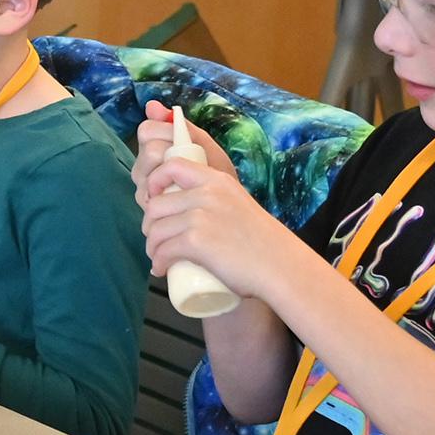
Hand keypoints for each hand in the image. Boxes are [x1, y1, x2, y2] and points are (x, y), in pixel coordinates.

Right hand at [131, 99, 227, 204]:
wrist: (226, 205)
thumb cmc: (215, 173)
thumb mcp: (203, 145)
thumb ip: (179, 126)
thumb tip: (151, 105)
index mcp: (154, 145)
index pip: (147, 130)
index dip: (167, 133)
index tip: (186, 142)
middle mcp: (144, 165)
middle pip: (148, 150)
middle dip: (173, 154)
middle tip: (193, 165)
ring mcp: (143, 184)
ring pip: (148, 170)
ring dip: (172, 174)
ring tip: (189, 181)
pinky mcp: (147, 203)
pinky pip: (151, 192)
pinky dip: (170, 192)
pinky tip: (183, 195)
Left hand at [137, 108, 296, 300]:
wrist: (282, 266)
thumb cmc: (264, 243)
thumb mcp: (238, 205)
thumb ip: (217, 201)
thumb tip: (187, 208)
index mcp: (216, 180)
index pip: (171, 165)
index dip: (155, 182)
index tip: (154, 200)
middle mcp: (206, 193)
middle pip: (156, 204)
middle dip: (151, 225)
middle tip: (158, 241)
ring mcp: (200, 217)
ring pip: (156, 229)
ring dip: (152, 247)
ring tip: (159, 257)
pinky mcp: (196, 241)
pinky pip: (163, 250)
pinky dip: (158, 262)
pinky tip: (161, 268)